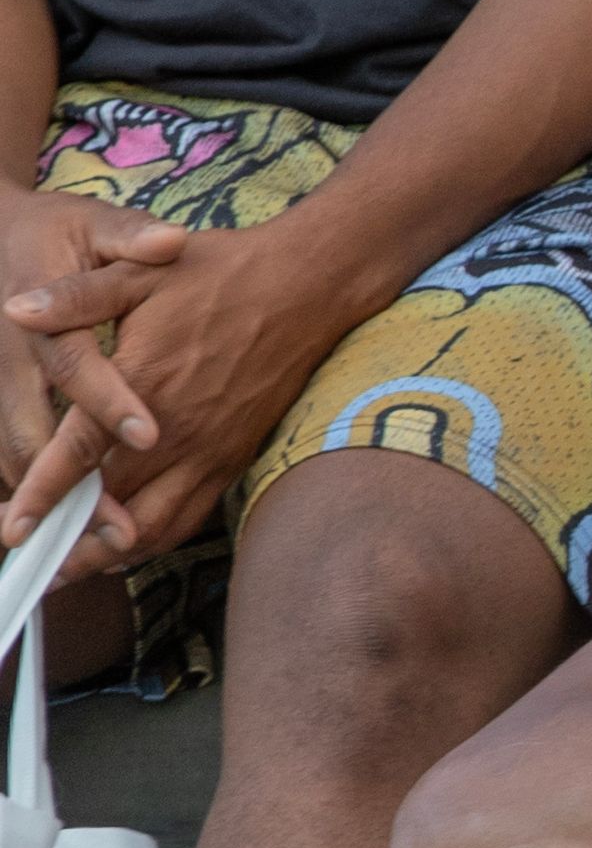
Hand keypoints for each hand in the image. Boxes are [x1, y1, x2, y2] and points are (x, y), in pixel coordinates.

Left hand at [1, 217, 347, 560]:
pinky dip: (151, 543)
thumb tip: (17, 310)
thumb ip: (75, 298)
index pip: (81, 454)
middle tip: (26, 561)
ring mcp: (210, 453)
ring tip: (64, 575)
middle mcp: (179, 432)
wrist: (306, 289)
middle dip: (64, 540)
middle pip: (111, 507)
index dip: (43, 494)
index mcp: (146, 384)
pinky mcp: (232, 461)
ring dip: (105, 557)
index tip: (13, 529)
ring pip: (151, 526)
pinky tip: (121, 551)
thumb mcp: (140, 272)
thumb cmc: (221, 274)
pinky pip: (187, 519)